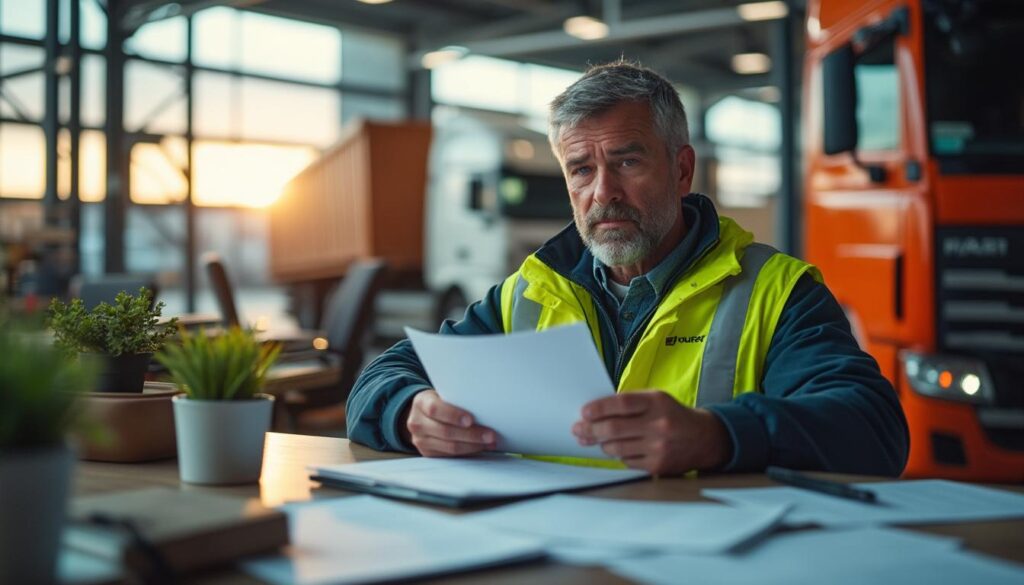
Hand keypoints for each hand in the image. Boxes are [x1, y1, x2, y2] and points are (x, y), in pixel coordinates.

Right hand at [401, 389, 496, 456]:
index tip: (471, 419)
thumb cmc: (438, 402)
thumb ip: (455, 399)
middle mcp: (417, 423)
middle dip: (471, 435)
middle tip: (490, 435)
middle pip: (445, 432)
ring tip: (489, 443)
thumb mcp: (441, 394)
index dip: (453, 415)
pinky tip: (480, 447)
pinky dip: (468, 452)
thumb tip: (483, 407)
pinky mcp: (427, 453)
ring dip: (473, 446)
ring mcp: (420, 440)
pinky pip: (450, 455)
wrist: (420, 414)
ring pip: (450, 447)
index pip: (435, 409)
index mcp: (421, 403)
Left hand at [572, 391, 732, 474]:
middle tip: (578, 429)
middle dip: (591, 429)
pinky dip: (619, 455)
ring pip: (616, 448)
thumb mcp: (656, 399)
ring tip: (594, 439)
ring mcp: (659, 447)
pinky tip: (618, 449)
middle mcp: (659, 425)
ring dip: (601, 444)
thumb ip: (629, 403)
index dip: (599, 408)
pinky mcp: (658, 466)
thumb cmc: (672, 415)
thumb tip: (594, 413)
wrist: (704, 438)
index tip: (584, 412)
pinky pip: (626, 461)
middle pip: (614, 429)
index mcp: (657, 402)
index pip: (621, 404)